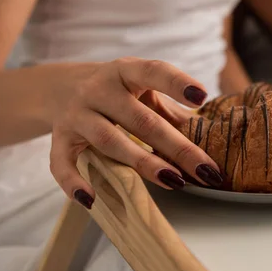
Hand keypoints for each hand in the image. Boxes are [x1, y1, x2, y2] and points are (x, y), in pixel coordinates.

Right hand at [48, 57, 223, 208]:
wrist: (62, 88)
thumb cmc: (119, 92)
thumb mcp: (143, 90)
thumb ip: (172, 111)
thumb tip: (211, 138)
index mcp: (125, 71)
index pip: (153, 72)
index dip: (177, 83)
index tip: (202, 97)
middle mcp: (98, 89)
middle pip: (141, 120)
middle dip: (176, 146)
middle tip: (205, 169)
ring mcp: (76, 114)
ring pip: (109, 140)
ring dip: (142, 163)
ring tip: (174, 181)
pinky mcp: (60, 138)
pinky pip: (62, 163)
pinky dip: (74, 182)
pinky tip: (92, 199)